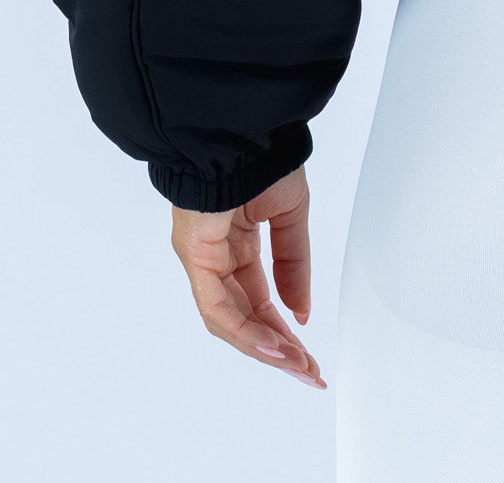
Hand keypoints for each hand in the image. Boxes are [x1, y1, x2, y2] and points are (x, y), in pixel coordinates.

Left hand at [169, 166, 325, 388]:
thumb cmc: (262, 160)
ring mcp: (201, 260)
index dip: (283, 329)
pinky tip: (273, 344)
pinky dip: (245, 329)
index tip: (307, 354)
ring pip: (229, 320)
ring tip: (296, 365)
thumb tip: (300, 311)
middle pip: (244, 318)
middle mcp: (214, 258)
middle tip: (307, 372)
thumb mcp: (290, 216)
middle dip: (277, 349)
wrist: (242, 131)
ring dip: (264, 347)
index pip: (258, 300)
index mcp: (235, 244)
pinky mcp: (196, 257)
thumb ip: (294, 264)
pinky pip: (218, 306)